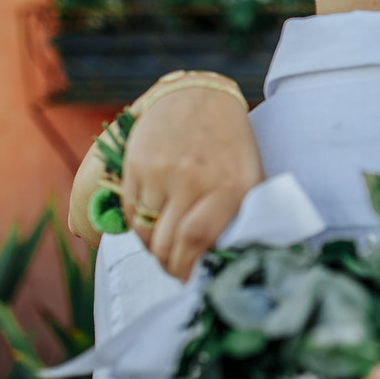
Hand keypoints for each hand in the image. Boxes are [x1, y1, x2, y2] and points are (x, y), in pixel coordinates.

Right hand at [121, 84, 264, 279]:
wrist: (200, 97)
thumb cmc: (231, 148)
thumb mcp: (249, 179)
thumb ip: (237, 218)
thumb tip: (220, 262)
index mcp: (232, 187)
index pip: (197, 240)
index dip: (189, 269)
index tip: (191, 281)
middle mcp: (194, 179)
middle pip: (167, 243)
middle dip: (169, 266)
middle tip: (175, 272)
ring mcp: (161, 171)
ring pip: (146, 232)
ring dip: (153, 249)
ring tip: (165, 250)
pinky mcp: (136, 164)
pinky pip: (130, 212)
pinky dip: (138, 227)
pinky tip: (152, 224)